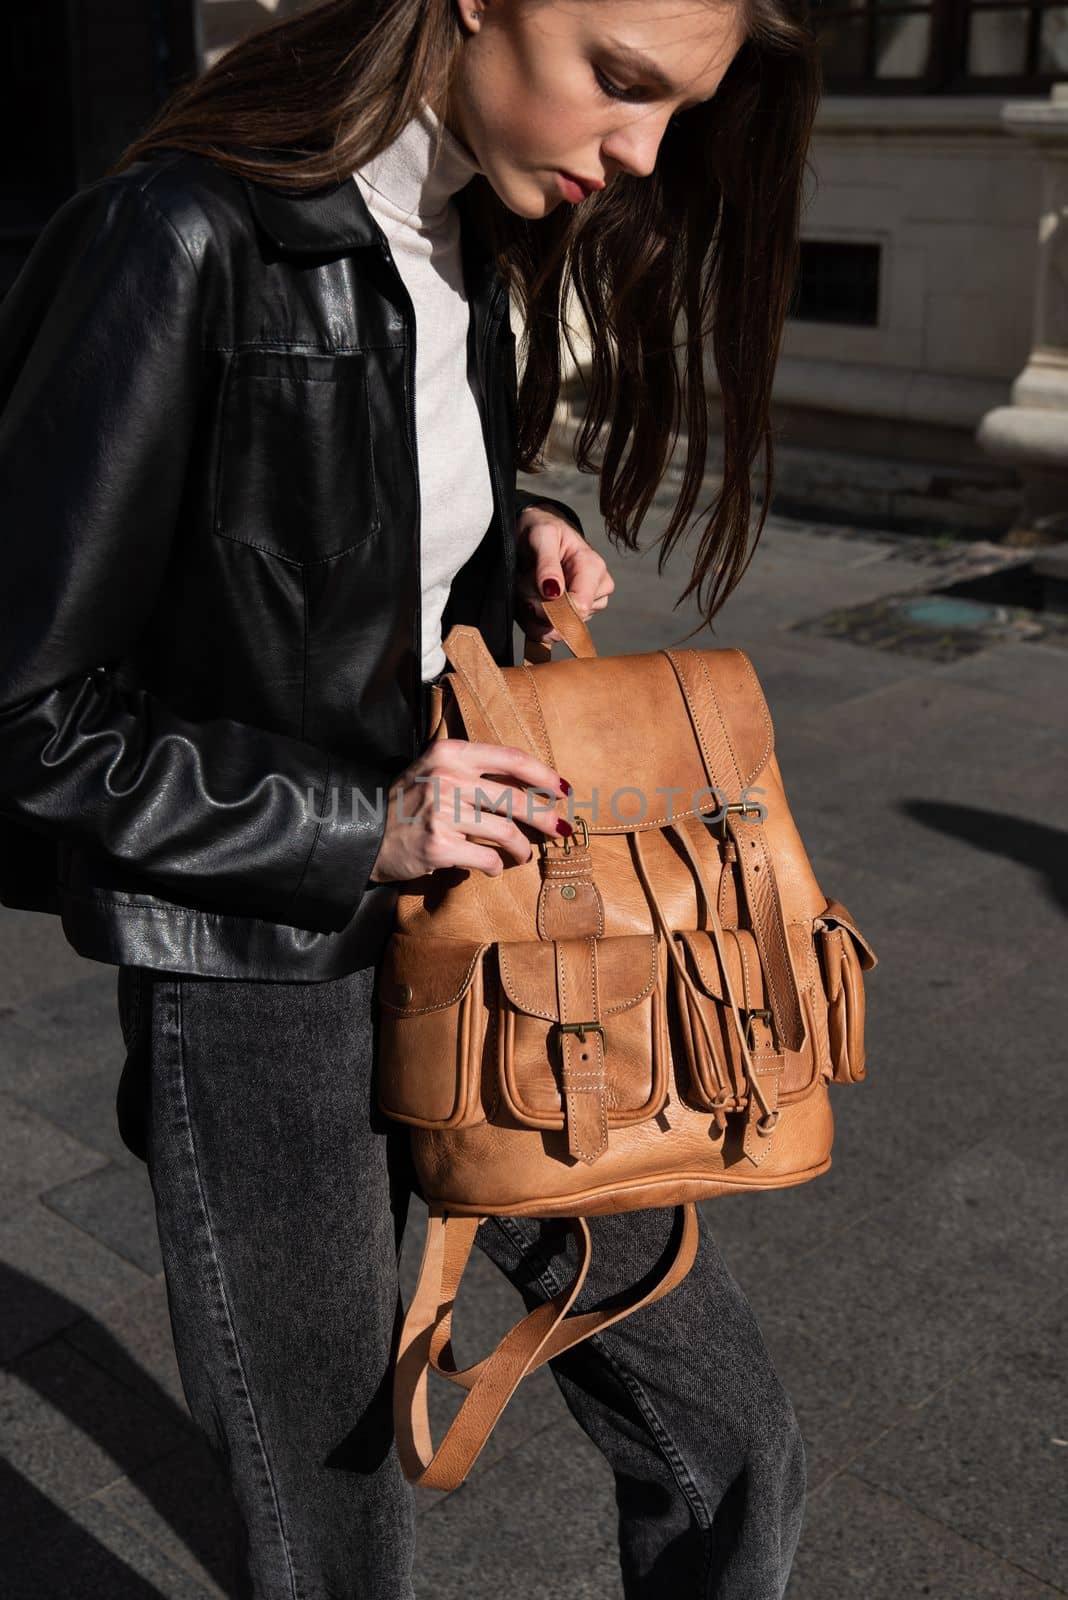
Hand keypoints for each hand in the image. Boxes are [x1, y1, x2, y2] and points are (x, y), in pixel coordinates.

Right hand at [368, 739, 572, 883]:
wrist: (366, 832)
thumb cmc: (409, 802)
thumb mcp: (437, 771)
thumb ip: (477, 773)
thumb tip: (532, 788)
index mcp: (451, 753)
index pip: (511, 758)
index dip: (543, 774)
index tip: (562, 789)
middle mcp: (448, 778)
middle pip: (516, 799)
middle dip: (546, 817)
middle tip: (561, 829)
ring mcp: (443, 812)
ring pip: (506, 832)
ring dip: (522, 847)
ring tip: (524, 854)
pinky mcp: (439, 845)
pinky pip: (486, 858)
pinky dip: (496, 866)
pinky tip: (493, 868)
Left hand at [514, 506, 613, 648]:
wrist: (538, 531)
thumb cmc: (542, 528)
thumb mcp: (541, 535)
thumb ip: (547, 564)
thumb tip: (554, 593)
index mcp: (594, 568)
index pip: (580, 607)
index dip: (551, 611)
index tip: (528, 600)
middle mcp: (598, 589)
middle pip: (566, 621)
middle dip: (536, 609)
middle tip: (523, 583)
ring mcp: (589, 604)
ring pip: (555, 629)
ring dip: (531, 613)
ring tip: (526, 585)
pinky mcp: (575, 615)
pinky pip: (549, 631)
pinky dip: (531, 619)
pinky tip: (527, 598)